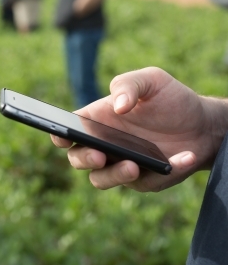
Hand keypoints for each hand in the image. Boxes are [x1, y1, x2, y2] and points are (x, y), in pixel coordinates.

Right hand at [51, 67, 223, 191]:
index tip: (62, 136)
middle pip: (78, 159)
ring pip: (101, 179)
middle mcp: (103, 145)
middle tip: (100, 155)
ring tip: (134, 166)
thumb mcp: (152, 80)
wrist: (204, 124)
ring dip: (114, 175)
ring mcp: (120, 165)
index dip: (59, 135)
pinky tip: (184, 157)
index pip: (68, 131)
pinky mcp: (144, 181)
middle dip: (84, 159)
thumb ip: (129, 85)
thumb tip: (117, 107)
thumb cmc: (170, 99)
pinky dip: (164, 172)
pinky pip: (146, 183)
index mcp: (97, 121)